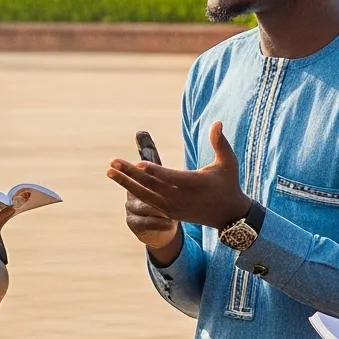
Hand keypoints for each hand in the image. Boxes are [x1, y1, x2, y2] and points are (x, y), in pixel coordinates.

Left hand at [104, 122, 252, 233]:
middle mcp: (181, 198)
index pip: (171, 178)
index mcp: (194, 184)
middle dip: (130, 174)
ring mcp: (173, 207)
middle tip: (112, 163)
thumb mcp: (228, 163)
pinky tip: (121, 181)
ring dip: (126, 183)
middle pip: (151, 185)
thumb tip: (217, 123)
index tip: (139, 163)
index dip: (155, 171)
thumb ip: (220, 143)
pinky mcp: (169, 212)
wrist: (228, 215)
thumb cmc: (228, 184)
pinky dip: (134, 191)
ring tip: (109, 171)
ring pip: (145, 194)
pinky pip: (148, 201)